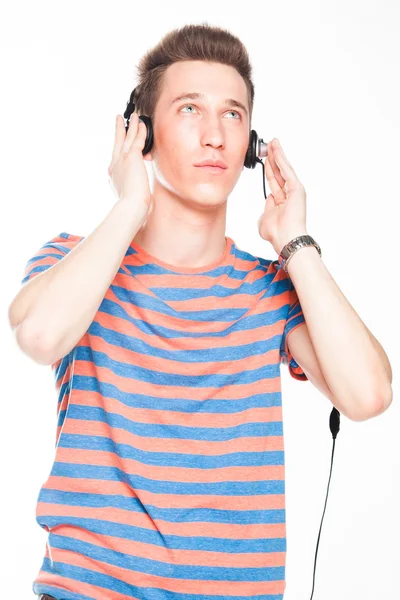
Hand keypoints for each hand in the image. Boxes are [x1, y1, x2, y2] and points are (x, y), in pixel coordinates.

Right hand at [108, 112, 153, 217]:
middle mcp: (116, 166)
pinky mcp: (132, 157)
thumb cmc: (133, 207)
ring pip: (127, 138)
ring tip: (133, 116)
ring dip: (130, 126)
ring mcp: (122, 160)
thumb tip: (144, 198)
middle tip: (119, 120)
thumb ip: (134, 192)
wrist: (131, 205)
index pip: (117, 158)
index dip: (119, 149)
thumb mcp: (131, 198)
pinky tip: (142, 124)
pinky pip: (137, 140)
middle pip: (117, 143)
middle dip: (119, 131)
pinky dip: (139, 131)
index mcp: (114, 176)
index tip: (120, 144)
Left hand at [257, 138, 306, 254]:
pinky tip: (276, 150)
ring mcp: (294, 191)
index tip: (265, 159)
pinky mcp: (297, 188)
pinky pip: (287, 171)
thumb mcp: (265, 218)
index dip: (269, 170)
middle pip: (279, 172)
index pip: (274, 182)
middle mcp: (289, 195)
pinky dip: (281, 160)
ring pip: (284, 169)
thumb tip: (268, 199)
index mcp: (281, 202)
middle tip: (268, 146)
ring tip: (272, 142)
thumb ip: (266, 207)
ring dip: (278, 155)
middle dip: (273, 158)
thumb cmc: (277, 233)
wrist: (285, 238)